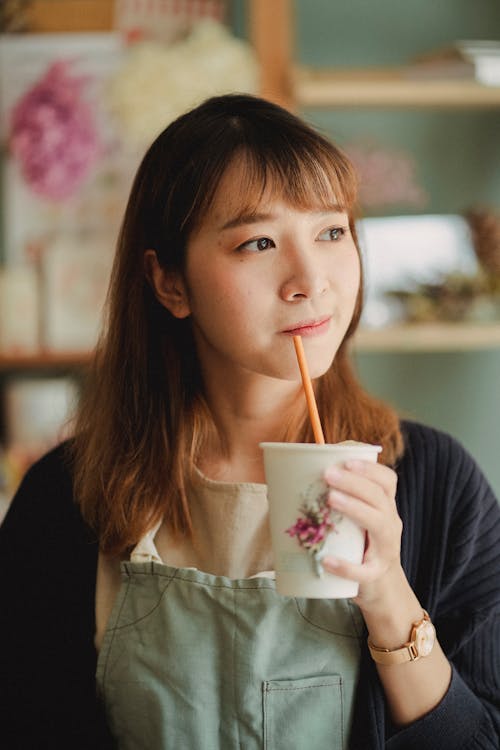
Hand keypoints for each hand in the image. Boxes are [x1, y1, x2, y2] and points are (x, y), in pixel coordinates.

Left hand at [322, 459, 402, 609]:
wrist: (383, 589)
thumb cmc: (360, 545)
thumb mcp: (356, 520)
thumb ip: (334, 501)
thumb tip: (283, 483)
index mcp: (385, 507)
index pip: (387, 481)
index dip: (370, 469)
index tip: (346, 461)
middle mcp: (390, 524)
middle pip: (379, 497)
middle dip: (354, 483)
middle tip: (327, 474)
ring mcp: (386, 550)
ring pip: (377, 525)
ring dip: (354, 509)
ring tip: (331, 499)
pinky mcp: (374, 575)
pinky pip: (363, 571)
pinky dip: (346, 566)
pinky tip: (327, 559)